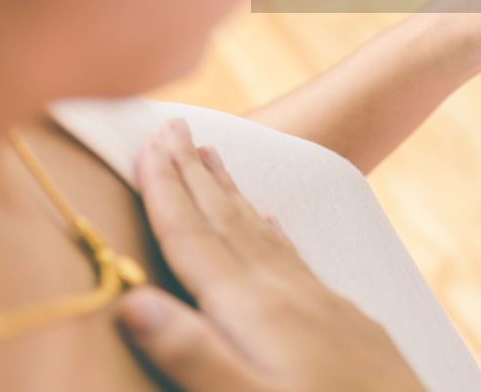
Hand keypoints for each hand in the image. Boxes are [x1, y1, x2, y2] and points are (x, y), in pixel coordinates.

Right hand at [117, 118, 427, 391]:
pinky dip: (275, 231)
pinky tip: (271, 218)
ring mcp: (322, 304)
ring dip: (231, 192)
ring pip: (263, 232)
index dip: (166, 191)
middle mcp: (288, 295)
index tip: (147, 143)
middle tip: (174, 125)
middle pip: (228, 222)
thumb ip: (195, 356)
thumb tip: (133, 301)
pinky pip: (298, 258)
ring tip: (212, 154)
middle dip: (194, 174)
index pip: (196, 239)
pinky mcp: (347, 321)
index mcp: (255, 312)